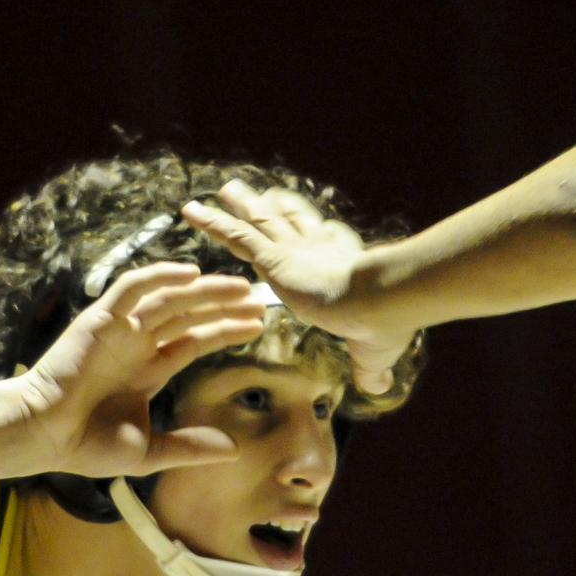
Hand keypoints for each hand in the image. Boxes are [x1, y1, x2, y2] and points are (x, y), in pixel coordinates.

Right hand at [15, 263, 267, 477]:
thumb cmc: (86, 446)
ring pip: (168, 298)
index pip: (194, 340)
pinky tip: (190, 273)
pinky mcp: (99, 319)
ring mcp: (119, 330)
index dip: (225, 330)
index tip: (257, 324)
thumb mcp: (149, 450)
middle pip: (188, 314)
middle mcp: (136, 344)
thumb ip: (190, 446)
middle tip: (258, 298)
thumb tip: (234, 450)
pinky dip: (158, 276)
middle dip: (223, 305)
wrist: (42, 436)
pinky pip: (131, 288)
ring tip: (239, 286)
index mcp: (148, 369)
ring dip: (203, 289)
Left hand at [183, 180, 416, 393]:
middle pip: (292, 221)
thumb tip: (378, 385)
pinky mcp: (273, 257)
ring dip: (242, 206)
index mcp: (345, 263)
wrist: (379, 300)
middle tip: (265, 195)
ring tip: (226, 189)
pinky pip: (235, 237)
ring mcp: (293, 249)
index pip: (327, 239)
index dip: (316, 230)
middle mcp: (318, 248)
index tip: (312, 222)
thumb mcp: (376, 350)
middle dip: (278, 207)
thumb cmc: (385, 324)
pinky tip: (191, 212)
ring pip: (260, 222)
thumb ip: (370, 365)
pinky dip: (212, 224)